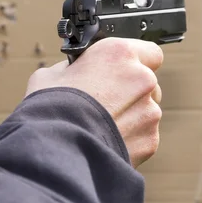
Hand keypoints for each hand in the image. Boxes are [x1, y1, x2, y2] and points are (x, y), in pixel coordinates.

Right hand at [25, 37, 163, 167]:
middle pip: (147, 83)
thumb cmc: (50, 108)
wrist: (57, 151)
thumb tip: (76, 73)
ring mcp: (150, 110)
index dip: (134, 63)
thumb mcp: (52, 74)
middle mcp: (142, 78)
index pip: (149, 51)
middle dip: (131, 91)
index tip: (121, 71)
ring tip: (101, 126)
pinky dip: (131, 139)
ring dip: (131, 116)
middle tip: (105, 102)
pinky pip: (144, 135)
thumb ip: (75, 69)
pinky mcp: (150, 139)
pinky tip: (106, 141)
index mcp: (120, 54)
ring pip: (146, 110)